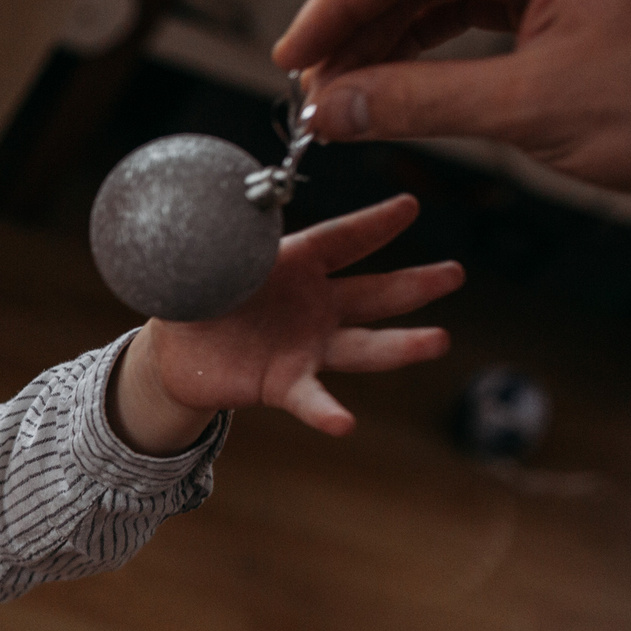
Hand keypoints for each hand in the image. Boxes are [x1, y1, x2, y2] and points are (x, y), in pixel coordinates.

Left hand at [113, 194, 461, 445]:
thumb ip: (226, 243)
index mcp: (296, 263)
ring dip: (400, 346)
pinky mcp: (284, 383)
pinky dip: (326, 411)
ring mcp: (306, 346)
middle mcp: (314, 305)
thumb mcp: (209, 262)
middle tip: (455, 274)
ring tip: (438, 341)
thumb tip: (220, 212)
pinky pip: (310, 398)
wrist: (175, 351)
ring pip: (361, 346)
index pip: (342, 240)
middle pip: (372, 293)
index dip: (374, 225)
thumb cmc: (200, 295)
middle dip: (415, 285)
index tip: (408, 207)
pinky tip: (344, 424)